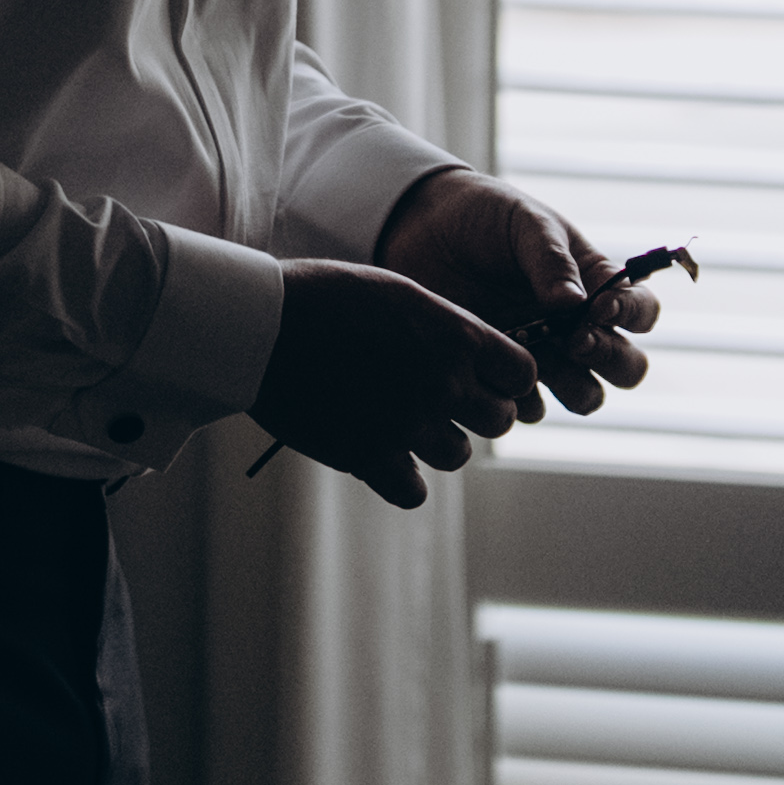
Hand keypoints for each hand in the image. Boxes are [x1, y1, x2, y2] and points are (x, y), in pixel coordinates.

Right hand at [252, 259, 535, 508]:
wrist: (261, 326)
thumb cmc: (325, 298)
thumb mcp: (398, 294)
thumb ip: (446, 328)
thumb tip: (477, 358)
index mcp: (454, 336)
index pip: (522, 374)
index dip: (505, 377)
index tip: (483, 376)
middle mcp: (441, 383)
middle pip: (498, 420)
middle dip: (476, 412)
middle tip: (440, 400)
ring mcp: (407, 425)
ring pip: (457, 455)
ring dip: (436, 442)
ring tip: (402, 420)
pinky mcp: (370, 458)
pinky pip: (413, 491)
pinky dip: (400, 477)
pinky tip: (380, 452)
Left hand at [377, 167, 660, 423]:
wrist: (422, 231)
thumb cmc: (484, 216)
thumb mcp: (524, 223)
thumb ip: (551, 260)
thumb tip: (576, 304)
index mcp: (595, 283)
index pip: (642, 311)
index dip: (632, 315)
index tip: (599, 306)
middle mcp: (578, 325)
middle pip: (627, 366)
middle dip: (610, 359)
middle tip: (574, 340)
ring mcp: (545, 354)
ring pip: (587, 396)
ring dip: (575, 388)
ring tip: (538, 358)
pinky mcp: (505, 374)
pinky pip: (531, 408)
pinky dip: (521, 399)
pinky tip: (496, 370)